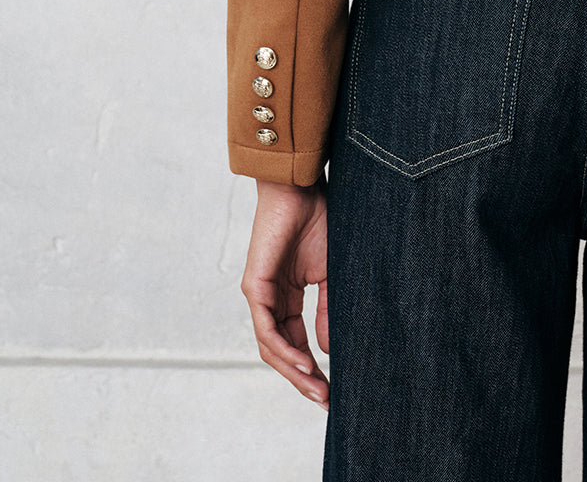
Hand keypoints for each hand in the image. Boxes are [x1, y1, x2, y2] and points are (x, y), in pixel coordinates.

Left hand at [240, 174, 330, 408]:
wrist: (302, 188)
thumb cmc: (318, 220)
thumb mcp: (329, 274)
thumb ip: (327, 311)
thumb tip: (328, 352)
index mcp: (287, 298)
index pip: (296, 343)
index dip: (311, 368)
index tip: (332, 390)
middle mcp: (270, 301)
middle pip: (281, 353)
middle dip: (302, 379)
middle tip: (324, 399)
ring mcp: (260, 295)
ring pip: (271, 347)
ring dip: (293, 371)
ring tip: (316, 386)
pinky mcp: (255, 286)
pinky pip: (266, 328)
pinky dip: (285, 349)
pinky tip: (304, 362)